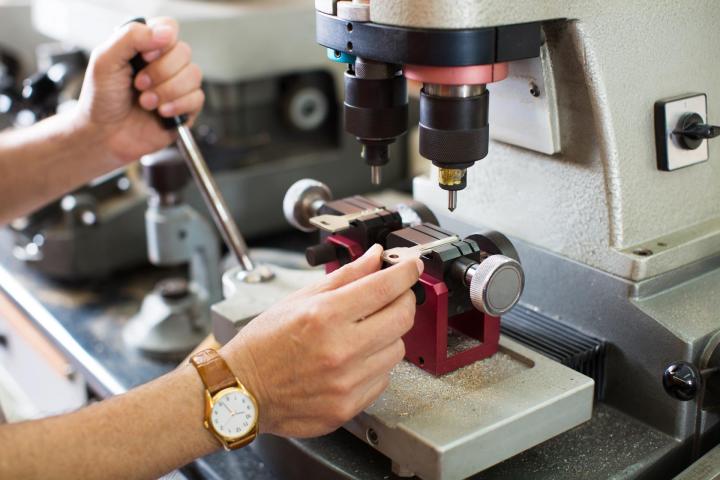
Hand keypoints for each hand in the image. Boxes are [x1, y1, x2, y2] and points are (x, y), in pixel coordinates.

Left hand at [75, 17, 203, 164]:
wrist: (105, 135)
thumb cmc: (101, 99)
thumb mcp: (105, 59)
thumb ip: (131, 36)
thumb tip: (165, 32)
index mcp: (146, 46)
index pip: (169, 29)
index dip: (161, 42)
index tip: (142, 57)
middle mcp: (165, 63)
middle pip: (184, 52)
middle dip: (160, 72)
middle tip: (139, 84)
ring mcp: (177, 85)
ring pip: (194, 75)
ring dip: (167, 91)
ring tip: (146, 102)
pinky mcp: (186, 108)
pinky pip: (197, 98)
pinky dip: (177, 105)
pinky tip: (160, 112)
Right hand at [221, 245, 422, 437]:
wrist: (240, 391)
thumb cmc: (263, 344)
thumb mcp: (299, 299)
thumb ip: (344, 277)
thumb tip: (375, 257)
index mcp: (324, 315)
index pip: (385, 287)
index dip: (406, 272)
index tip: (412, 266)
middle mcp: (339, 349)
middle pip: (402, 317)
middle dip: (403, 300)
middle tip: (393, 296)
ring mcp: (346, 381)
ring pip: (396, 349)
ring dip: (387, 336)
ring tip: (362, 334)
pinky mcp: (348, 406)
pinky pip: (383, 379)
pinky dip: (375, 365)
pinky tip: (353, 360)